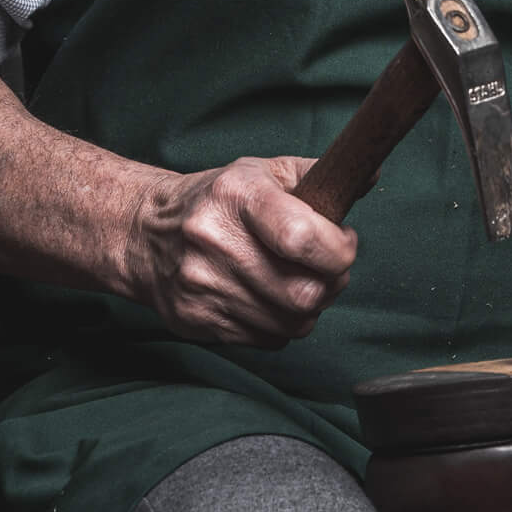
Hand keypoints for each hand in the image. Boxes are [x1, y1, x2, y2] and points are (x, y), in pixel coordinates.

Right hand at [129, 155, 356, 346]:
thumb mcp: (262, 172)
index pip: (301, 237)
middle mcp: (215, 241)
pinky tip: (271, 298)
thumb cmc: (217, 199)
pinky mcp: (196, 321)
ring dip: (309, 307)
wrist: (144, 234)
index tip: (344, 243)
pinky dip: (280, 325)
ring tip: (301, 281)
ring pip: (290, 324)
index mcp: (237, 196)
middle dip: (331, 284)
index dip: (338, 250)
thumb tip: (367, 174)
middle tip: (328, 268)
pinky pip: (266, 340)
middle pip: (302, 293)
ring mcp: (203, 286)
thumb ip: (315, 174)